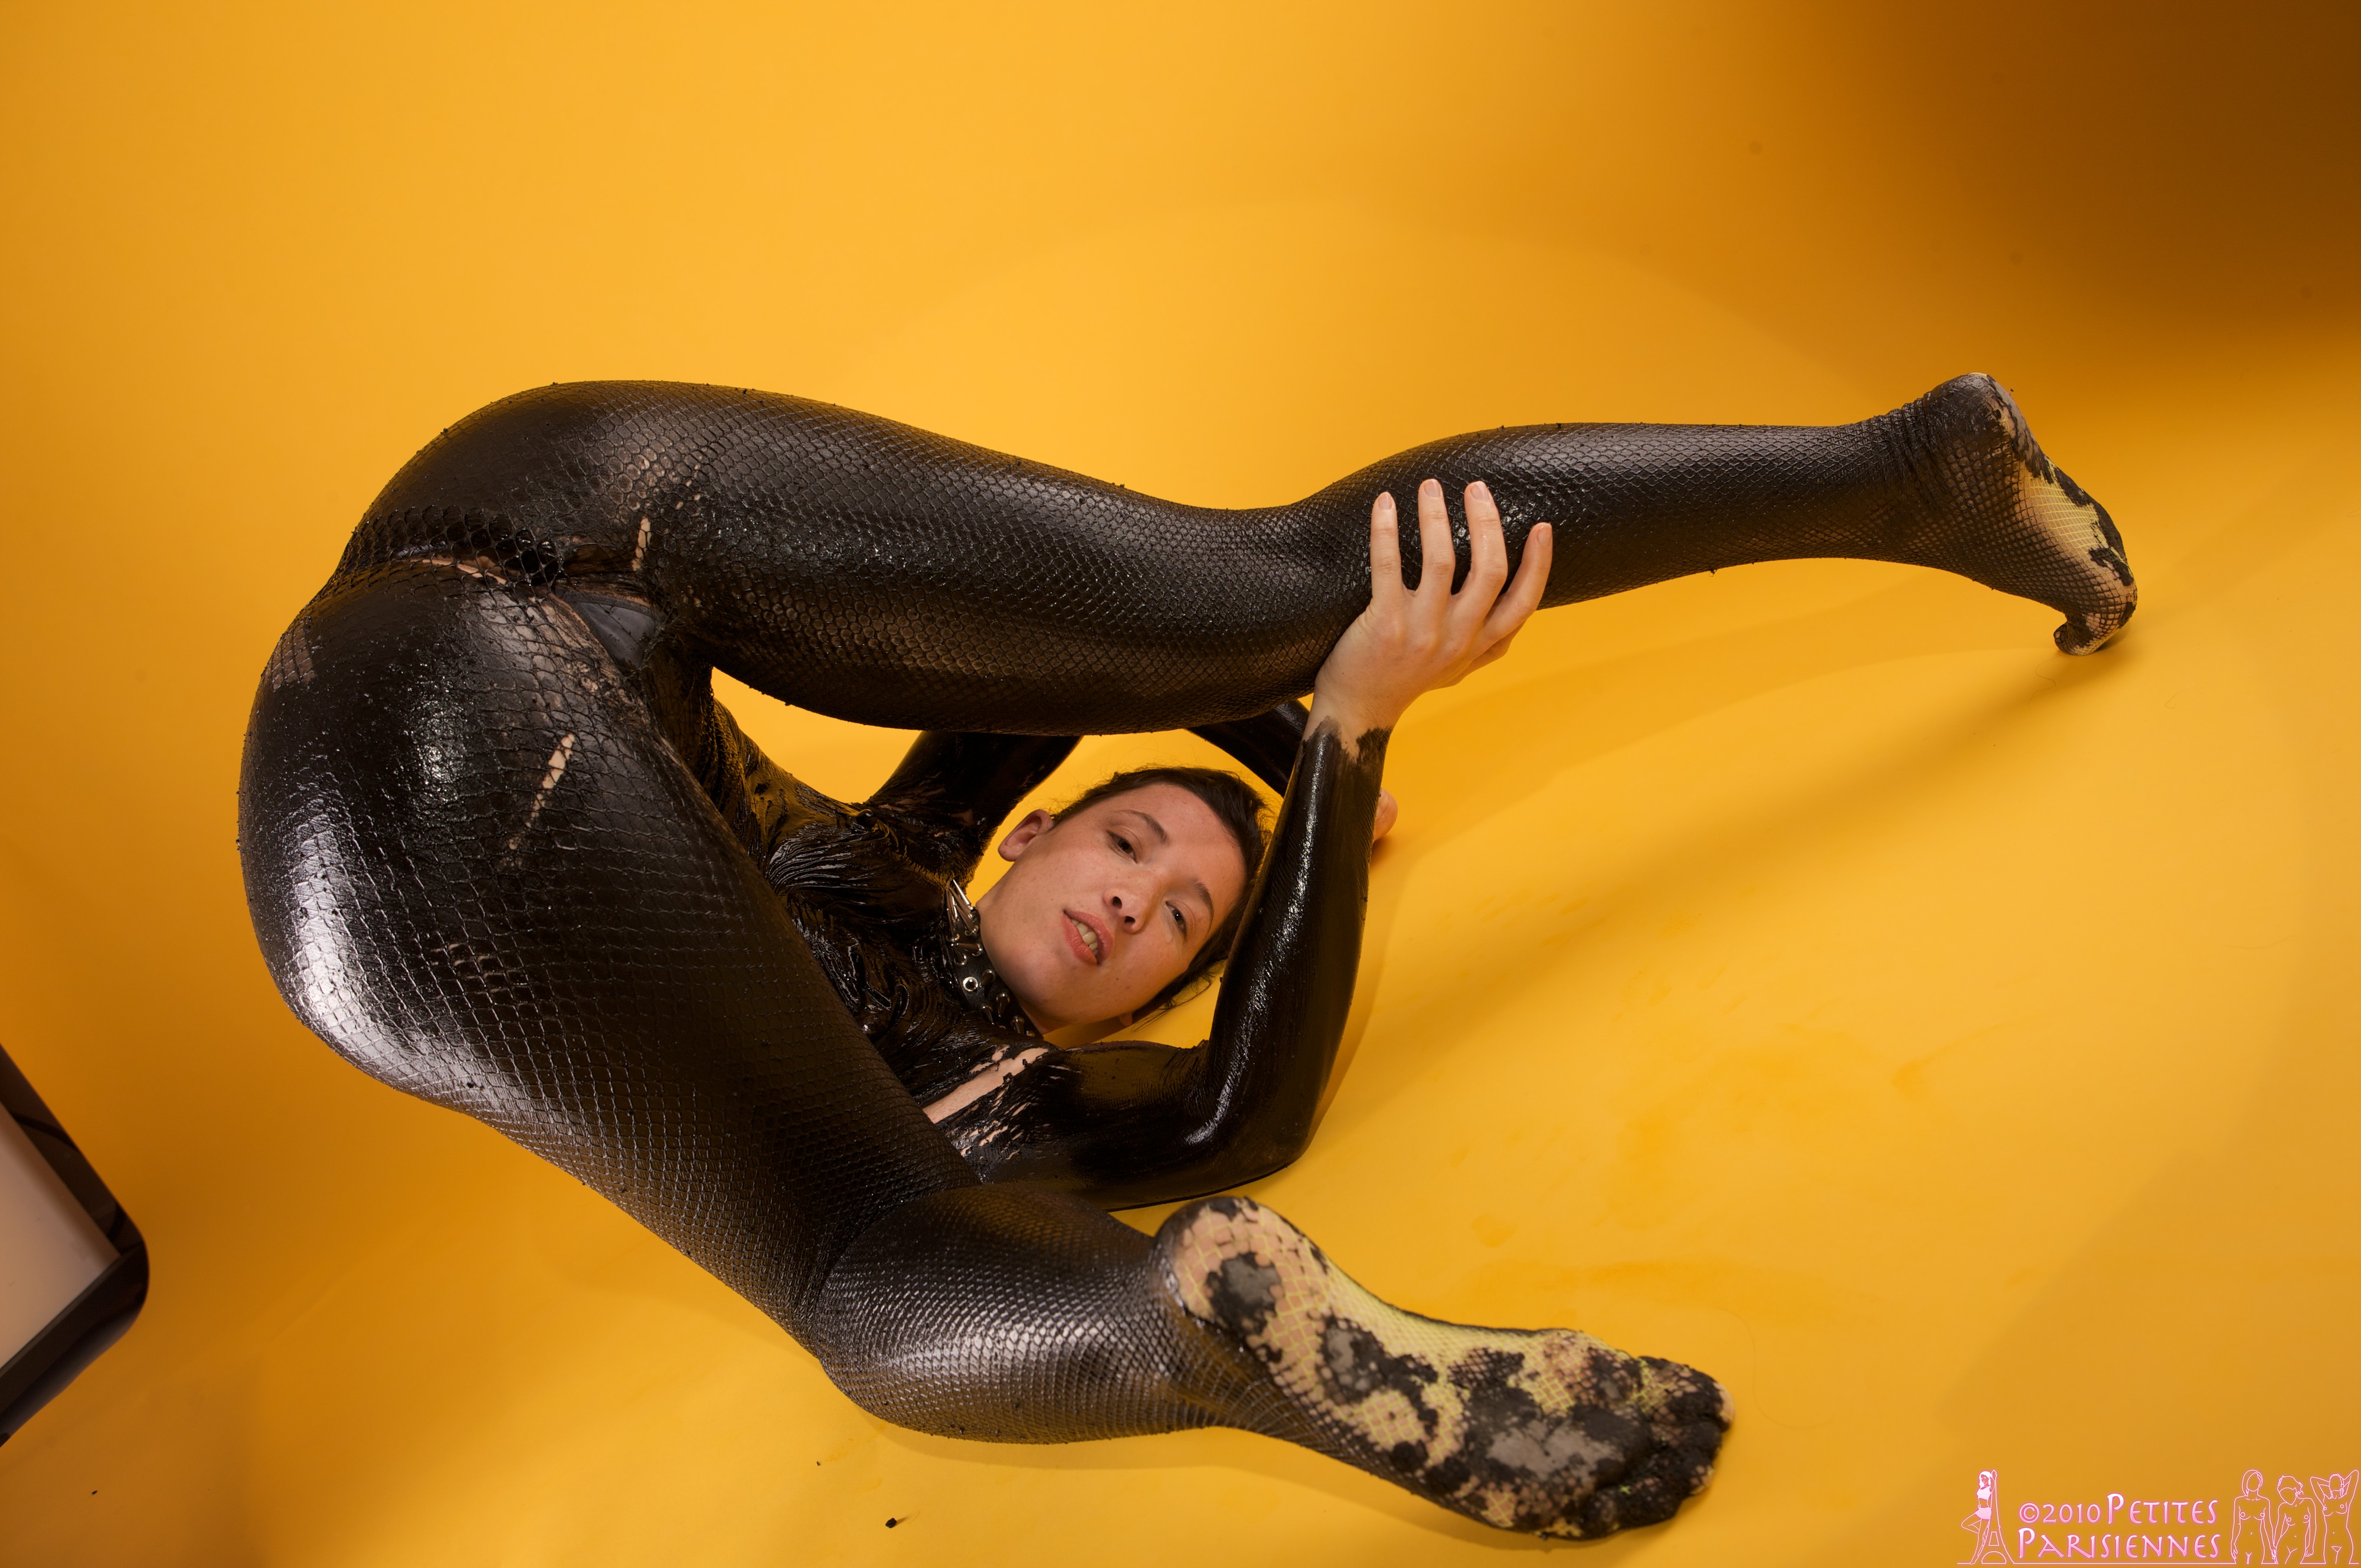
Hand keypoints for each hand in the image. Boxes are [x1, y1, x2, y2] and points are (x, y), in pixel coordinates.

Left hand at [1309, 478, 1552, 747]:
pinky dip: (1387, 529)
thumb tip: (1522, 612)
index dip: (1539, 564)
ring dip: (1436, 516)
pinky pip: (1388, 565)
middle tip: (1476, 488)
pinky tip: (1385, 504)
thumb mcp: (1458, 669)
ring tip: (1430, 487)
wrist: (1357, 710)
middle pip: (1489, 571)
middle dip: (1487, 522)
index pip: (1524, 603)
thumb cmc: (1406, 680)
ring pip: (1441, 561)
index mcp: (1479, 645)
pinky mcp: (1384, 624)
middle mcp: (1456, 639)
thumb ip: (1489, 643)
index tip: (1542, 527)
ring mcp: (1420, 632)